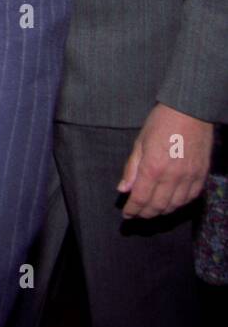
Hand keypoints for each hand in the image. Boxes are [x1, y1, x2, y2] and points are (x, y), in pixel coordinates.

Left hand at [117, 102, 213, 218]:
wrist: (190, 111)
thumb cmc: (160, 123)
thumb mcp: (139, 143)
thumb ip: (131, 168)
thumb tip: (123, 189)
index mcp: (152, 167)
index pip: (140, 198)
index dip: (133, 210)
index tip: (126, 215)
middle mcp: (172, 176)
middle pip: (158, 205)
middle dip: (146, 213)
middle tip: (138, 215)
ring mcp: (189, 176)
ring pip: (176, 205)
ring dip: (162, 210)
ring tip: (153, 210)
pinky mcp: (202, 174)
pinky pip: (191, 197)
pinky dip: (180, 203)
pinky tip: (172, 202)